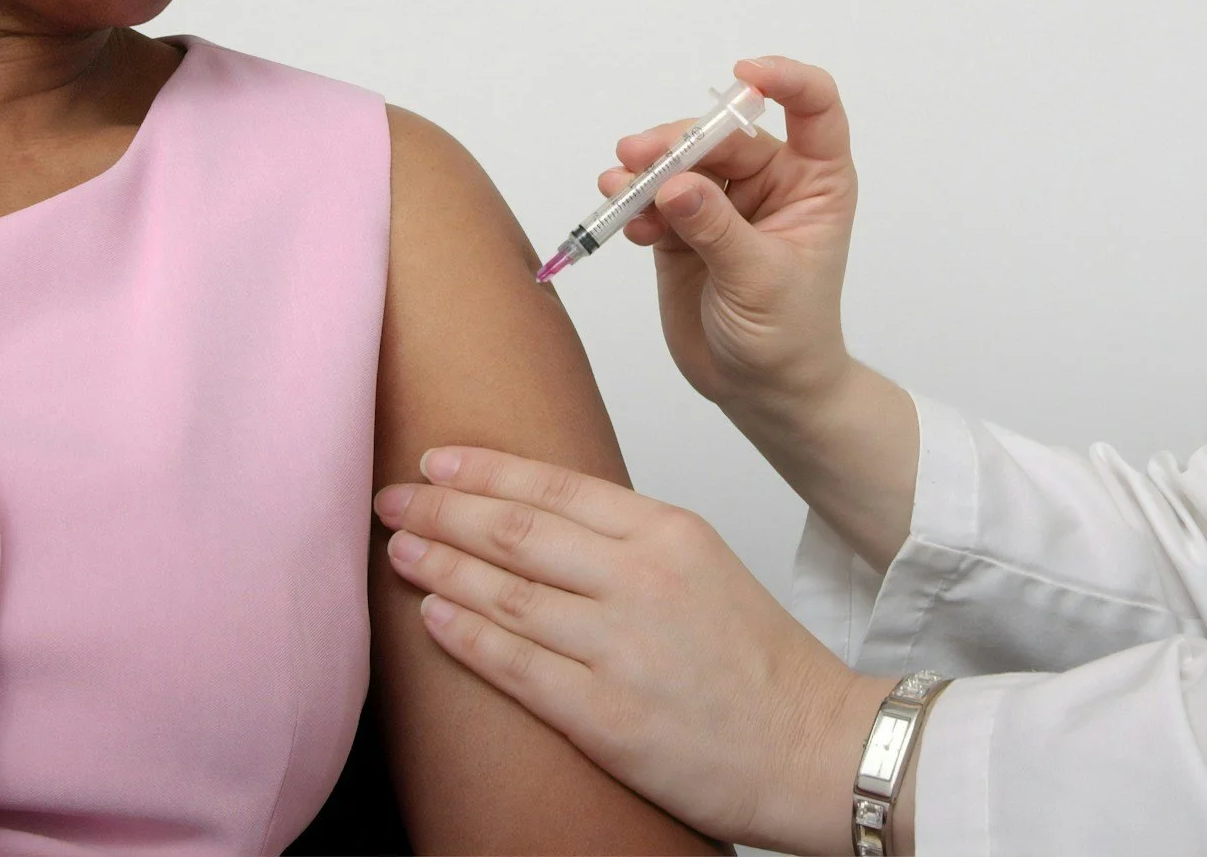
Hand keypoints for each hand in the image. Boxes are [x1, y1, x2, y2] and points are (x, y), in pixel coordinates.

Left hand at [376, 447, 893, 853]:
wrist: (815, 745)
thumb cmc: (761, 664)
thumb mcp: (705, 566)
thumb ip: (630, 542)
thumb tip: (540, 521)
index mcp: (670, 533)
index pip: (556, 486)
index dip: (485, 470)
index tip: (436, 462)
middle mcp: (644, 580)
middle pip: (518, 531)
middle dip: (443, 510)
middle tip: (392, 499)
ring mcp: (623, 648)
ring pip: (507, 593)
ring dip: (441, 567)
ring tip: (400, 551)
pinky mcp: (607, 716)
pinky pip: (517, 666)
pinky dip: (466, 636)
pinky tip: (431, 617)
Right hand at [602, 57, 858, 418]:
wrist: (760, 390)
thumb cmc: (788, 336)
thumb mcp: (761, 283)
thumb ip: (718, 230)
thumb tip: (675, 184)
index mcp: (815, 183)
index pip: (813, 108)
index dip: (785, 81)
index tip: (743, 76)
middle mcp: (772, 183)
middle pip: (724, 137)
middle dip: (678, 143)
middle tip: (635, 157)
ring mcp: (725, 204)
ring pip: (682, 164)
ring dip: (647, 172)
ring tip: (617, 187)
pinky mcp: (685, 228)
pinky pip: (655, 200)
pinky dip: (636, 205)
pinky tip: (626, 223)